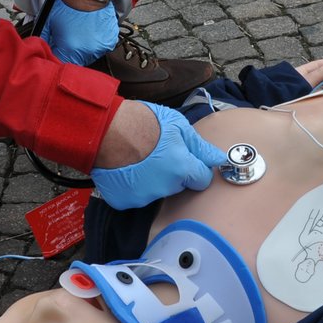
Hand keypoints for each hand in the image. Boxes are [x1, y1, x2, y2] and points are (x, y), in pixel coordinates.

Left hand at [38, 0, 118, 65]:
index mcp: (70, 49)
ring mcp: (100, 47)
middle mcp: (87, 51)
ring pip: (88, 56)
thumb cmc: (68, 3)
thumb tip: (41, 51)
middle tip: (68, 38)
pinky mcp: (109, 41)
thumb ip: (43, 40)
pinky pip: (100, 48)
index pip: (60, 64)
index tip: (56, 50)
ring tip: (79, 33)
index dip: (56, 57)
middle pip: (75, 62)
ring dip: (82, 49)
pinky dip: (94, 43)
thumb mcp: (48, 21)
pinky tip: (89, 31)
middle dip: (70, 53)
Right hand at [92, 102, 227, 208]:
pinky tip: (127, 169)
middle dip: (173, 173)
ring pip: (157, 191)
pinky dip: (133, 186)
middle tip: (158, 153)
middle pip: (178, 185)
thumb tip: (218, 158)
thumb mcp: (177, 125)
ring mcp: (142, 197)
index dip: (196, 168)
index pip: (202, 179)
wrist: (104, 128)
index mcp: (181, 168)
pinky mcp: (124, 201)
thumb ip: (199, 146)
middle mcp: (164, 187)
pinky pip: (135, 196)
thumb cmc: (141, 121)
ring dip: (152, 179)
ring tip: (140, 159)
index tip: (186, 159)